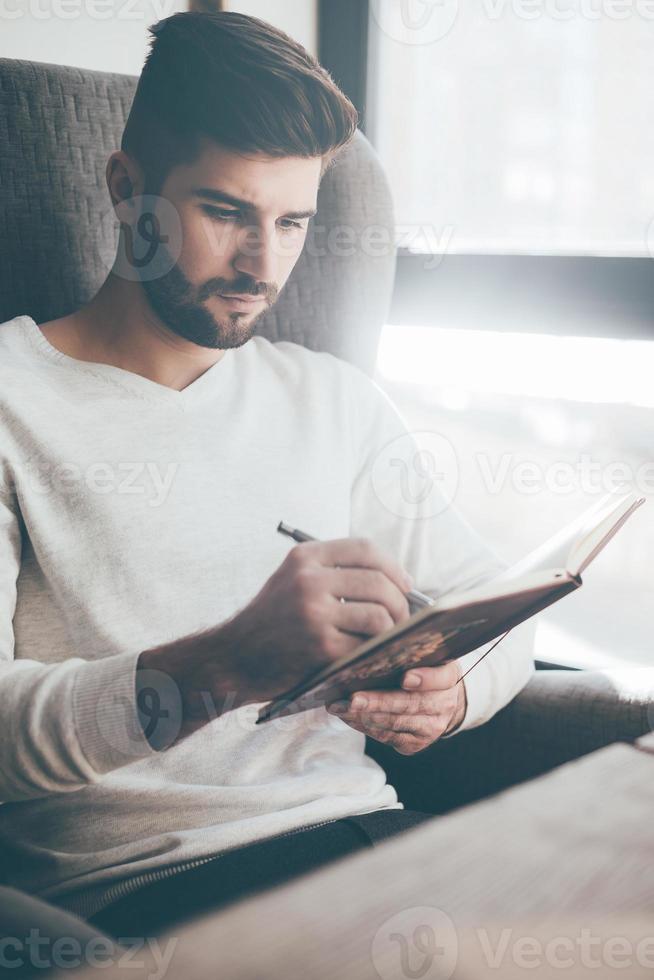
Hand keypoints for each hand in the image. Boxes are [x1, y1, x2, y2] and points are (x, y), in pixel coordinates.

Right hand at [212, 537, 411, 701]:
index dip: (392, 566)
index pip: (364, 549)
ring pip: (380, 615)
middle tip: (403, 617)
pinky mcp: (320, 647)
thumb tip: (394, 579)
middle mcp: (308, 579)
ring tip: (390, 637)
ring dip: (394, 629)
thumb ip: (333, 571)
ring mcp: (314, 613)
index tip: (405, 583)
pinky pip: (367, 644)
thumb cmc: (271, 620)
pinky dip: (377, 651)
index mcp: (304, 556)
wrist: (233, 658)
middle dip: (400, 602)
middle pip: (378, 582)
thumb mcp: (292, 579)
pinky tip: (373, 654)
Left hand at [326, 660, 466, 754]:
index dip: (424, 679)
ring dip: (364, 716)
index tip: (405, 678)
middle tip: (353, 699)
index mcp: (449, 677)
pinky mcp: (414, 744)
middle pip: (411, 704)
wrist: (439, 702)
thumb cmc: (424, 669)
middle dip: (379, 702)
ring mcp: (430, 728)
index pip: (441, 678)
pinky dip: (364, 726)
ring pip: (395, 723)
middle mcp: (444, 706)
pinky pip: (387, 736)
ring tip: (339, 707)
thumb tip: (377, 647)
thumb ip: (411, 652)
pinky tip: (347, 717)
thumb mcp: (426, 656)